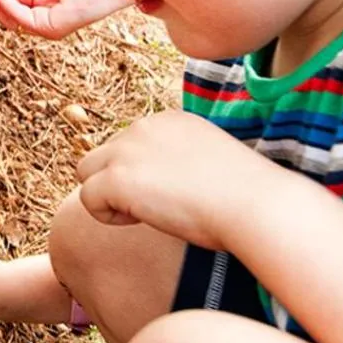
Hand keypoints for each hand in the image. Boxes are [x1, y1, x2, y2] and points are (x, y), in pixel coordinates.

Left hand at [76, 110, 285, 250]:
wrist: (255, 204)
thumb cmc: (245, 195)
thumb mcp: (210, 162)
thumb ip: (179, 161)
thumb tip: (159, 185)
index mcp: (168, 120)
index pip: (129, 145)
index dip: (141, 174)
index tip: (171, 192)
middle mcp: (144, 126)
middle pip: (102, 155)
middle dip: (117, 182)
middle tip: (153, 207)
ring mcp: (128, 149)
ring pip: (87, 172)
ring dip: (107, 196)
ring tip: (143, 214)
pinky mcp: (117, 177)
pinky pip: (87, 198)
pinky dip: (107, 216)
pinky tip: (140, 222)